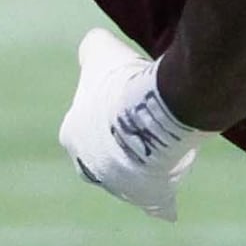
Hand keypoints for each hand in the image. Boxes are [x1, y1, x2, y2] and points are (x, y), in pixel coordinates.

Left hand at [58, 27, 207, 218]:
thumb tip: (94, 44)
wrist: (152, 116)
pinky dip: (163, 199)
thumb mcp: (102, 50)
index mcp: (72, 135)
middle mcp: (89, 166)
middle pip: (107, 155)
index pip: (85, 125)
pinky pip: (156, 200)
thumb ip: (93, 46)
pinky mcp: (148, 196)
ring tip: (168, 141)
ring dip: (145, 163)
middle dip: (123, 143)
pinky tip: (172, 197)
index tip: (130, 98)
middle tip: (148, 123)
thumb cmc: (123, 83)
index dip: (109, 109)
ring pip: (132, 176)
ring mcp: (118, 185)